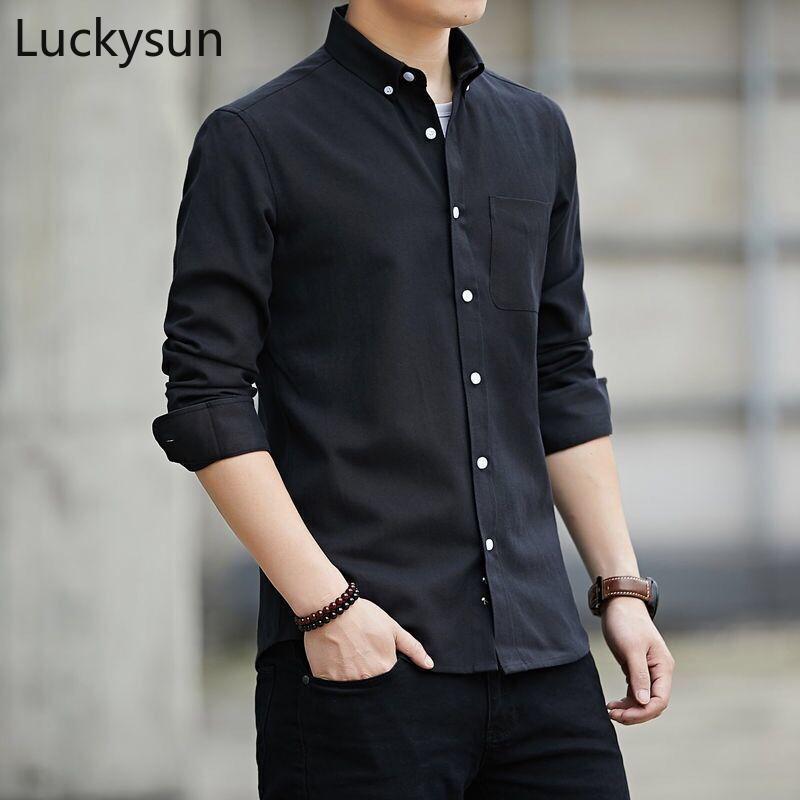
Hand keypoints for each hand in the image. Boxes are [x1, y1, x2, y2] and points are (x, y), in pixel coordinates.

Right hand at [303, 597, 433, 680]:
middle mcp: (367, 679)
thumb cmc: (364, 616)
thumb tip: (429, 665)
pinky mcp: (326, 680)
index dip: (386, 673)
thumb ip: (413, 648)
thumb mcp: (393, 628)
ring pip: (353, 690)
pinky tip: (335, 663)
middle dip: (369, 679)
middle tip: (361, 659)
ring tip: (348, 659)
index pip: (391, 683)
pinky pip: (334, 688)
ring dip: (353, 679)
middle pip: (372, 688)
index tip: (377, 662)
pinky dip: (336, 680)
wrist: (332, 608)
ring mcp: (346, 681)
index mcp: (385, 668)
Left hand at [602, 596, 674, 724]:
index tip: (624, 715)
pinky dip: (626, 701)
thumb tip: (645, 702)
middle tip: (613, 715)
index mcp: (663, 666)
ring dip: (629, 709)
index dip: (644, 712)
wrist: (618, 603)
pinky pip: (635, 692)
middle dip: (635, 713)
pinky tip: (613, 704)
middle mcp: (659, 671)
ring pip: (643, 700)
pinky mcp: (635, 668)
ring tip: (610, 710)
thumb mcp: (631, 648)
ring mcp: (648, 670)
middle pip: (652, 703)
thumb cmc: (626, 622)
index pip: (660, 700)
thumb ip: (639, 675)